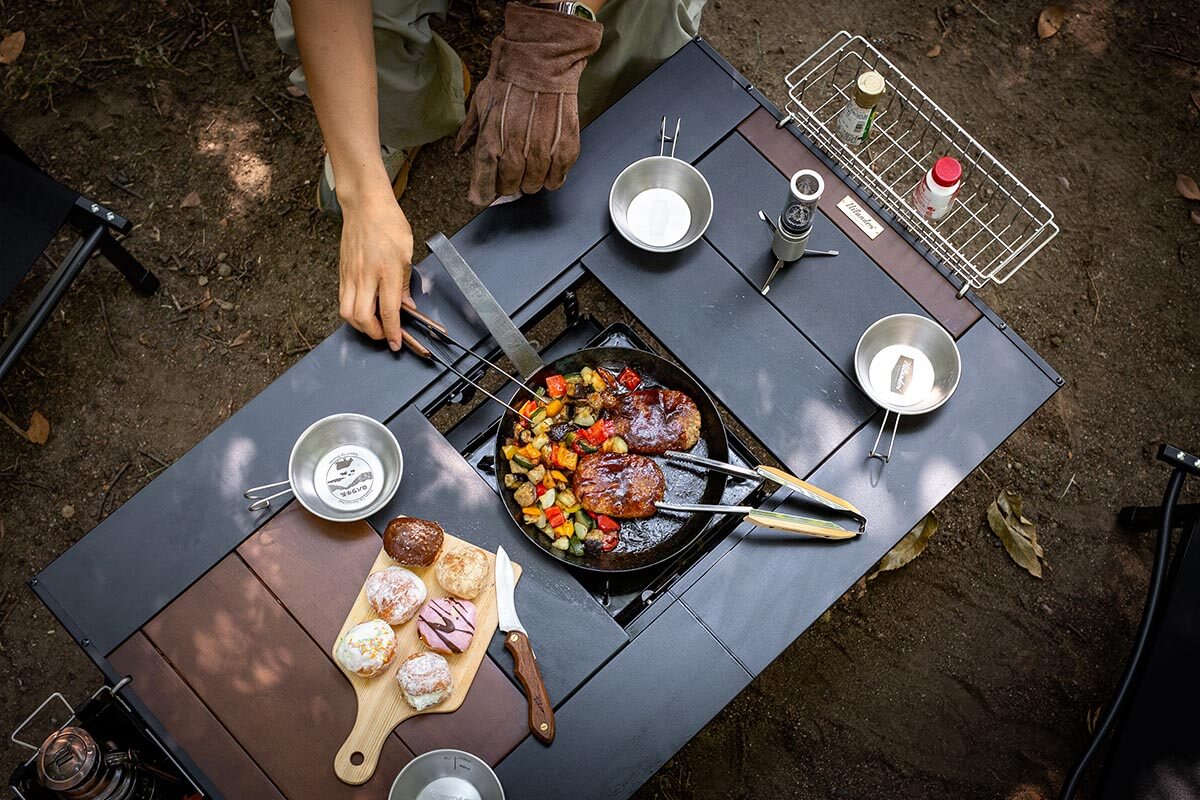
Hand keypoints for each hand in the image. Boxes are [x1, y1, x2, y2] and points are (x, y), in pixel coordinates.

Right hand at [337, 193, 412, 350]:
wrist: (365, 206)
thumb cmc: (388, 224)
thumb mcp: (407, 253)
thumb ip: (406, 282)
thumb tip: (406, 304)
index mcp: (387, 271)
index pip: (388, 311)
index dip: (393, 331)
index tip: (396, 343)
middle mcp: (366, 276)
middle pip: (362, 318)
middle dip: (374, 333)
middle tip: (386, 335)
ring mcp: (351, 275)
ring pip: (347, 313)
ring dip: (360, 326)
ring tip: (374, 325)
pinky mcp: (342, 273)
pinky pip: (342, 300)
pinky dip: (352, 312)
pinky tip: (363, 310)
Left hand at [455, 4, 602, 205]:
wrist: (542, 61)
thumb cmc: (510, 78)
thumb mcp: (480, 102)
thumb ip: (470, 132)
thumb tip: (460, 150)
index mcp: (490, 142)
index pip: (482, 185)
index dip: (482, 194)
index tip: (482, 195)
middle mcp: (514, 151)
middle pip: (509, 187)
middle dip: (508, 184)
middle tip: (510, 172)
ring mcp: (541, 152)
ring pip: (533, 185)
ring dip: (530, 181)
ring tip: (530, 167)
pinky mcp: (564, 148)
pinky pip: (557, 177)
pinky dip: (552, 177)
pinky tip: (548, 167)